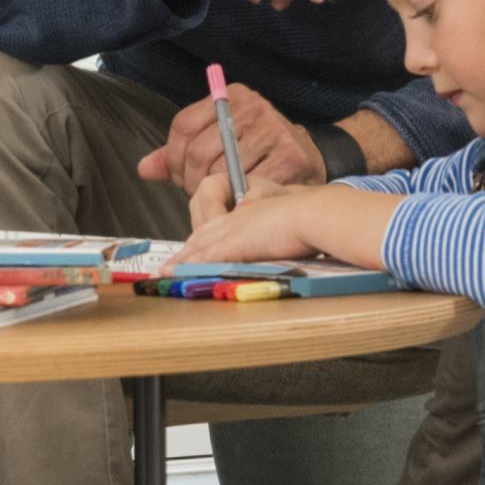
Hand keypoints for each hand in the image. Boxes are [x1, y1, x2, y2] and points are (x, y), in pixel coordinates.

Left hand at [134, 78, 329, 198]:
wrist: (309, 157)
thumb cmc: (257, 150)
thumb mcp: (219, 140)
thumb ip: (181, 153)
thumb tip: (145, 169)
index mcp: (231, 96)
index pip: (183, 125)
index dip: (172, 157)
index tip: (176, 176)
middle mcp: (252, 107)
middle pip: (198, 151)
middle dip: (191, 180)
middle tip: (199, 193)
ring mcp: (273, 130)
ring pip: (221, 172)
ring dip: (217, 192)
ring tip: (222, 196)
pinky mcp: (290, 156)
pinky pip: (248, 186)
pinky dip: (241, 198)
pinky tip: (243, 199)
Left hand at [172, 183, 385, 272]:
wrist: (318, 213)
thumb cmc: (314, 217)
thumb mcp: (290, 219)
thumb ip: (275, 229)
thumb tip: (269, 238)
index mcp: (250, 212)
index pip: (218, 224)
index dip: (201, 239)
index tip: (189, 251)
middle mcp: (237, 218)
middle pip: (202, 233)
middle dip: (185, 251)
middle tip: (169, 266)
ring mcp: (234, 229)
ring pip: (199, 244)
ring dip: (182, 259)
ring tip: (166, 273)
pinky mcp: (235, 242)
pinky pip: (205, 254)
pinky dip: (189, 264)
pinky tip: (177, 273)